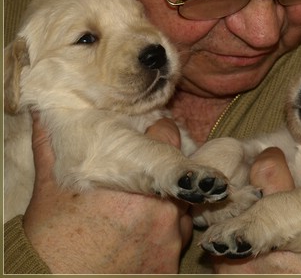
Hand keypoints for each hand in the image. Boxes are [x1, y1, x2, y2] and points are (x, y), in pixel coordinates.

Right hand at [23, 115, 191, 273]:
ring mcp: (170, 239)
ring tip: (138, 213)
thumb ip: (54, 142)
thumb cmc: (51, 237)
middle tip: (141, 182)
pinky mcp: (170, 265)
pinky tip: (140, 238)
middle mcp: (162, 208)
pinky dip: (164, 237)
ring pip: (183, 208)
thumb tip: (44, 111)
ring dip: (168, 206)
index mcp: (137, 179)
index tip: (150, 138)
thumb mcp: (51, 184)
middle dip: (163, 174)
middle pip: (180, 173)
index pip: (168, 136)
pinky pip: (178, 240)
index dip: (159, 133)